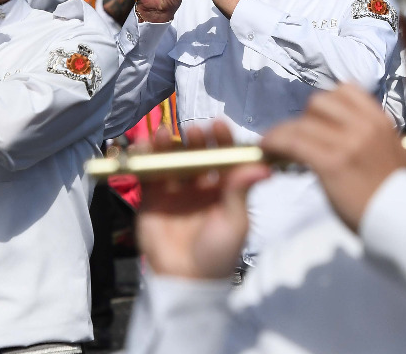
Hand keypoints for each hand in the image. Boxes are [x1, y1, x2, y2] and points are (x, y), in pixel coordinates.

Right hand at [136, 122, 270, 279]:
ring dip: (167, 144)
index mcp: (223, 186)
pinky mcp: (153, 198)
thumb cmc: (219, 252)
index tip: (219, 125)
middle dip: (194, 140)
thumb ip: (240, 192)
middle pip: (196, 153)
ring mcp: (175, 189)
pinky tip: (143, 146)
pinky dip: (144, 158)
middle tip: (193, 132)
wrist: (186, 280)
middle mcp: (199, 183)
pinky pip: (148, 173)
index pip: (223, 156)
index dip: (221, 139)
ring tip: (164, 135)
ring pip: (171, 159)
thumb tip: (262, 167)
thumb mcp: (234, 222)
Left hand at [260, 86, 405, 231]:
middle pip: (320, 102)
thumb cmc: (391, 194)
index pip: (345, 90)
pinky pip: (294, 142)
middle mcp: (365, 126)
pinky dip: (276, 143)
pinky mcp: (332, 163)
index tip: (315, 119)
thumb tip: (345, 129)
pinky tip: (268, 150)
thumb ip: (373, 135)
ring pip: (302, 123)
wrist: (398, 221)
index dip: (325, 103)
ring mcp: (348, 143)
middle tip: (299, 137)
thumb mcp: (394, 152)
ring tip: (272, 145)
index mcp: (380, 121)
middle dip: (304, 118)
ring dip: (282, 132)